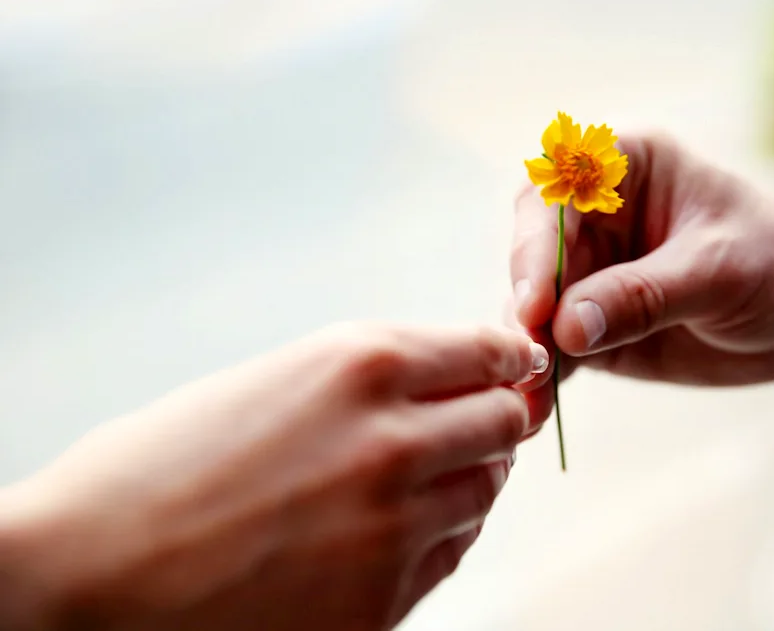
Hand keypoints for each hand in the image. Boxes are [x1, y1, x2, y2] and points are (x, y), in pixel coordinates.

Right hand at [0, 323, 547, 630]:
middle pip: (505, 421)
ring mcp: (395, 526)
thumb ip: (367, 379)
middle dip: (499, 416)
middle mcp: (395, 440)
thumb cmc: (155, 469)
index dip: (507, 358)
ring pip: (487, 491)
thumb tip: (438, 382)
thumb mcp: (272, 381)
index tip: (513, 365)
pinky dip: (444, 534)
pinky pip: (452, 554)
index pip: (489, 349)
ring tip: (437, 476)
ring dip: (473, 477)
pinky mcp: (383, 600)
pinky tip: (408, 529)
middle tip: (483, 420)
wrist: (84, 576)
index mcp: (361, 363)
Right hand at [509, 134, 773, 415]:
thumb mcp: (722, 272)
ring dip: (528, 350)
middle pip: (531, 254)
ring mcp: (587, 271)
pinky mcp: (589, 323)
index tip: (536, 306)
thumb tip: (564, 328)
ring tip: (531, 396)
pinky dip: (546, 379)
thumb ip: (645, 296)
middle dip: (525, 307)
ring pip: (534, 307)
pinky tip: (541, 410)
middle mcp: (592, 215)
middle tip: (529, 359)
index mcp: (622, 166)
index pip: (555, 195)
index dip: (535, 247)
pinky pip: (555, 348)